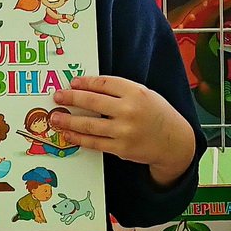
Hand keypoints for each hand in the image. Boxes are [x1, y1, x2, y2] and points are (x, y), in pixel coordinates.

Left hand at [51, 75, 195, 186]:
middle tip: (57, 96)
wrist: (175, 142)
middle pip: (92, 101)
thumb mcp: (145, 95)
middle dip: (70, 98)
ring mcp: (124, 130)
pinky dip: (77, 138)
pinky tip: (68, 133)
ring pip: (88, 124)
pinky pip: (93, 142)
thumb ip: (120, 91)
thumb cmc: (156, 115)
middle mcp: (130, 110)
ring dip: (68, 120)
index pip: (104, 83)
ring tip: (55, 117)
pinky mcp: (120, 148)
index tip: (72, 83)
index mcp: (137, 93)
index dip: (85, 82)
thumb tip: (87, 88)